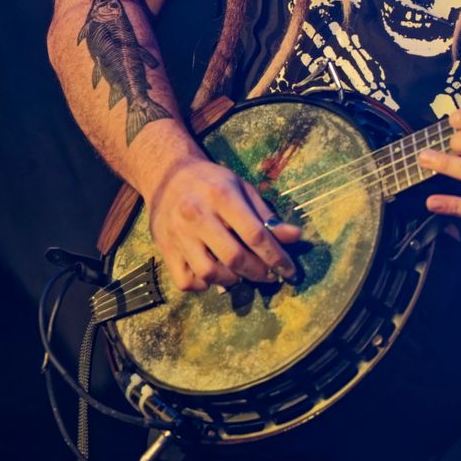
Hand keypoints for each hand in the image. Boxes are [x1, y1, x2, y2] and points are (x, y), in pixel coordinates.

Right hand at [145, 155, 304, 291]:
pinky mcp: (165, 250)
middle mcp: (197, 216)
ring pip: (209, 274)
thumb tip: (295, 237)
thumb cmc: (212, 182)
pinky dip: (204, 285)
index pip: (255, 235)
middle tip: (270, 275)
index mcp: (222, 196)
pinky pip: (186, 281)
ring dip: (232, 280)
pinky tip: (214, 274)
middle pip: (234, 258)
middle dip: (259, 272)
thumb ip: (267, 216)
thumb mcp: (242, 189)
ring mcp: (178, 235)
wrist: (167, 176)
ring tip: (241, 272)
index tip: (289, 271)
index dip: (276, 257)